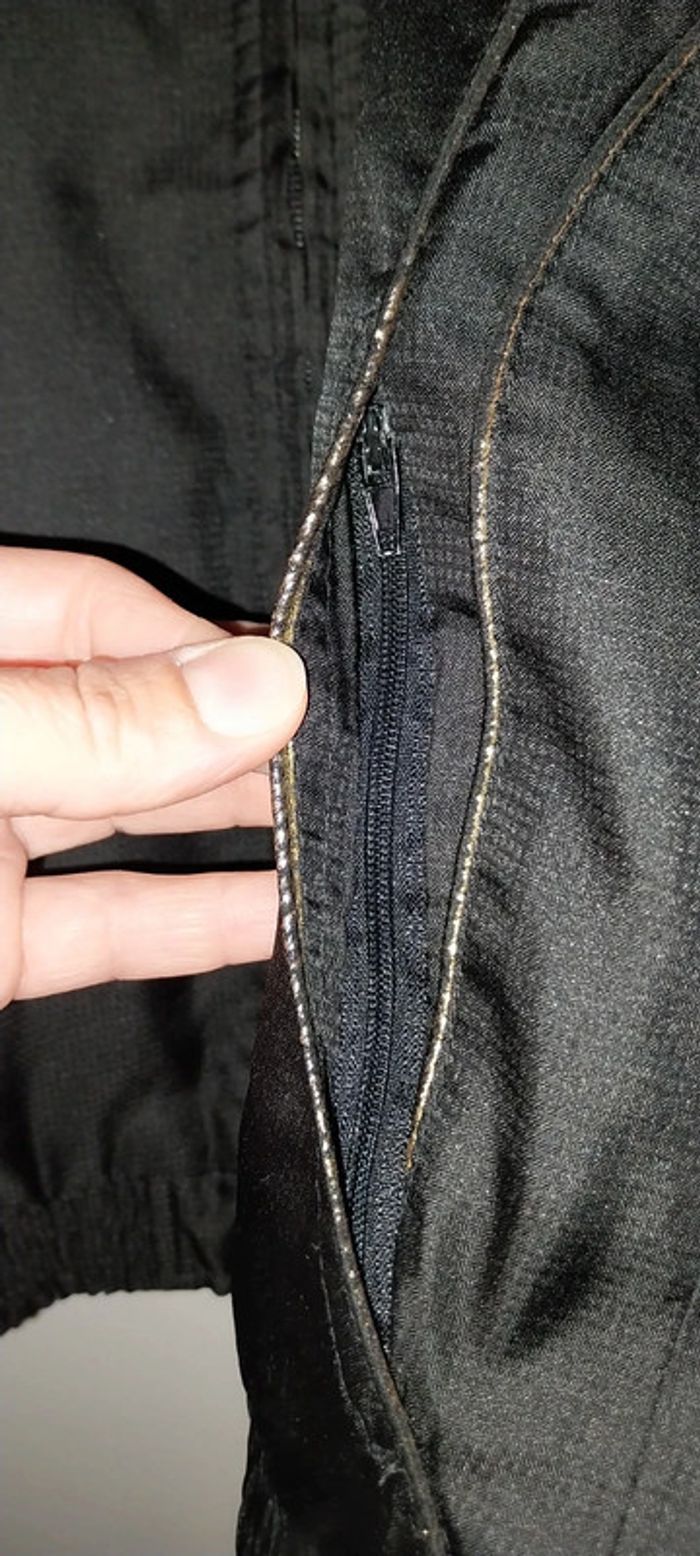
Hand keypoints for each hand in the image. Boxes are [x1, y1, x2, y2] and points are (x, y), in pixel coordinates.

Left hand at [0, 548, 306, 1005]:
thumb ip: (94, 725)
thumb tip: (263, 686)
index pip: (93, 607)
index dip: (198, 646)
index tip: (305, 692)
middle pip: (126, 710)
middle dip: (238, 734)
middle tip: (359, 754)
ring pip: (126, 818)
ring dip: (234, 827)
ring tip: (350, 825)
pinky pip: (102, 923)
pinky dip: (187, 924)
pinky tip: (280, 920)